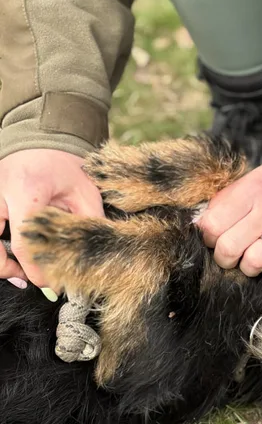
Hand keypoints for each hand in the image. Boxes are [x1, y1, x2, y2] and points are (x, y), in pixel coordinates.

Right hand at [0, 149, 103, 287]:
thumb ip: (88, 223)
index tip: (51, 284)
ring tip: (16, 273)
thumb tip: (90, 259)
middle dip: (6, 269)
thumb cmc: (65, 167)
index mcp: (26, 191)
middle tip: (25, 281)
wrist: (40, 139)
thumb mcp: (85, 193)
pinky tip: (8, 259)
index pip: (24, 244)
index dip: (36, 271)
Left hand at [198, 163, 261, 278]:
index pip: (212, 224)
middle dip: (224, 257)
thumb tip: (198, 225)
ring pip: (253, 263)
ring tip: (255, 256)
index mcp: (250, 191)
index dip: (208, 237)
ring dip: (249, 265)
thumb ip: (224, 202)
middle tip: (231, 253)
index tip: (215, 236)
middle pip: (228, 249)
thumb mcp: (250, 182)